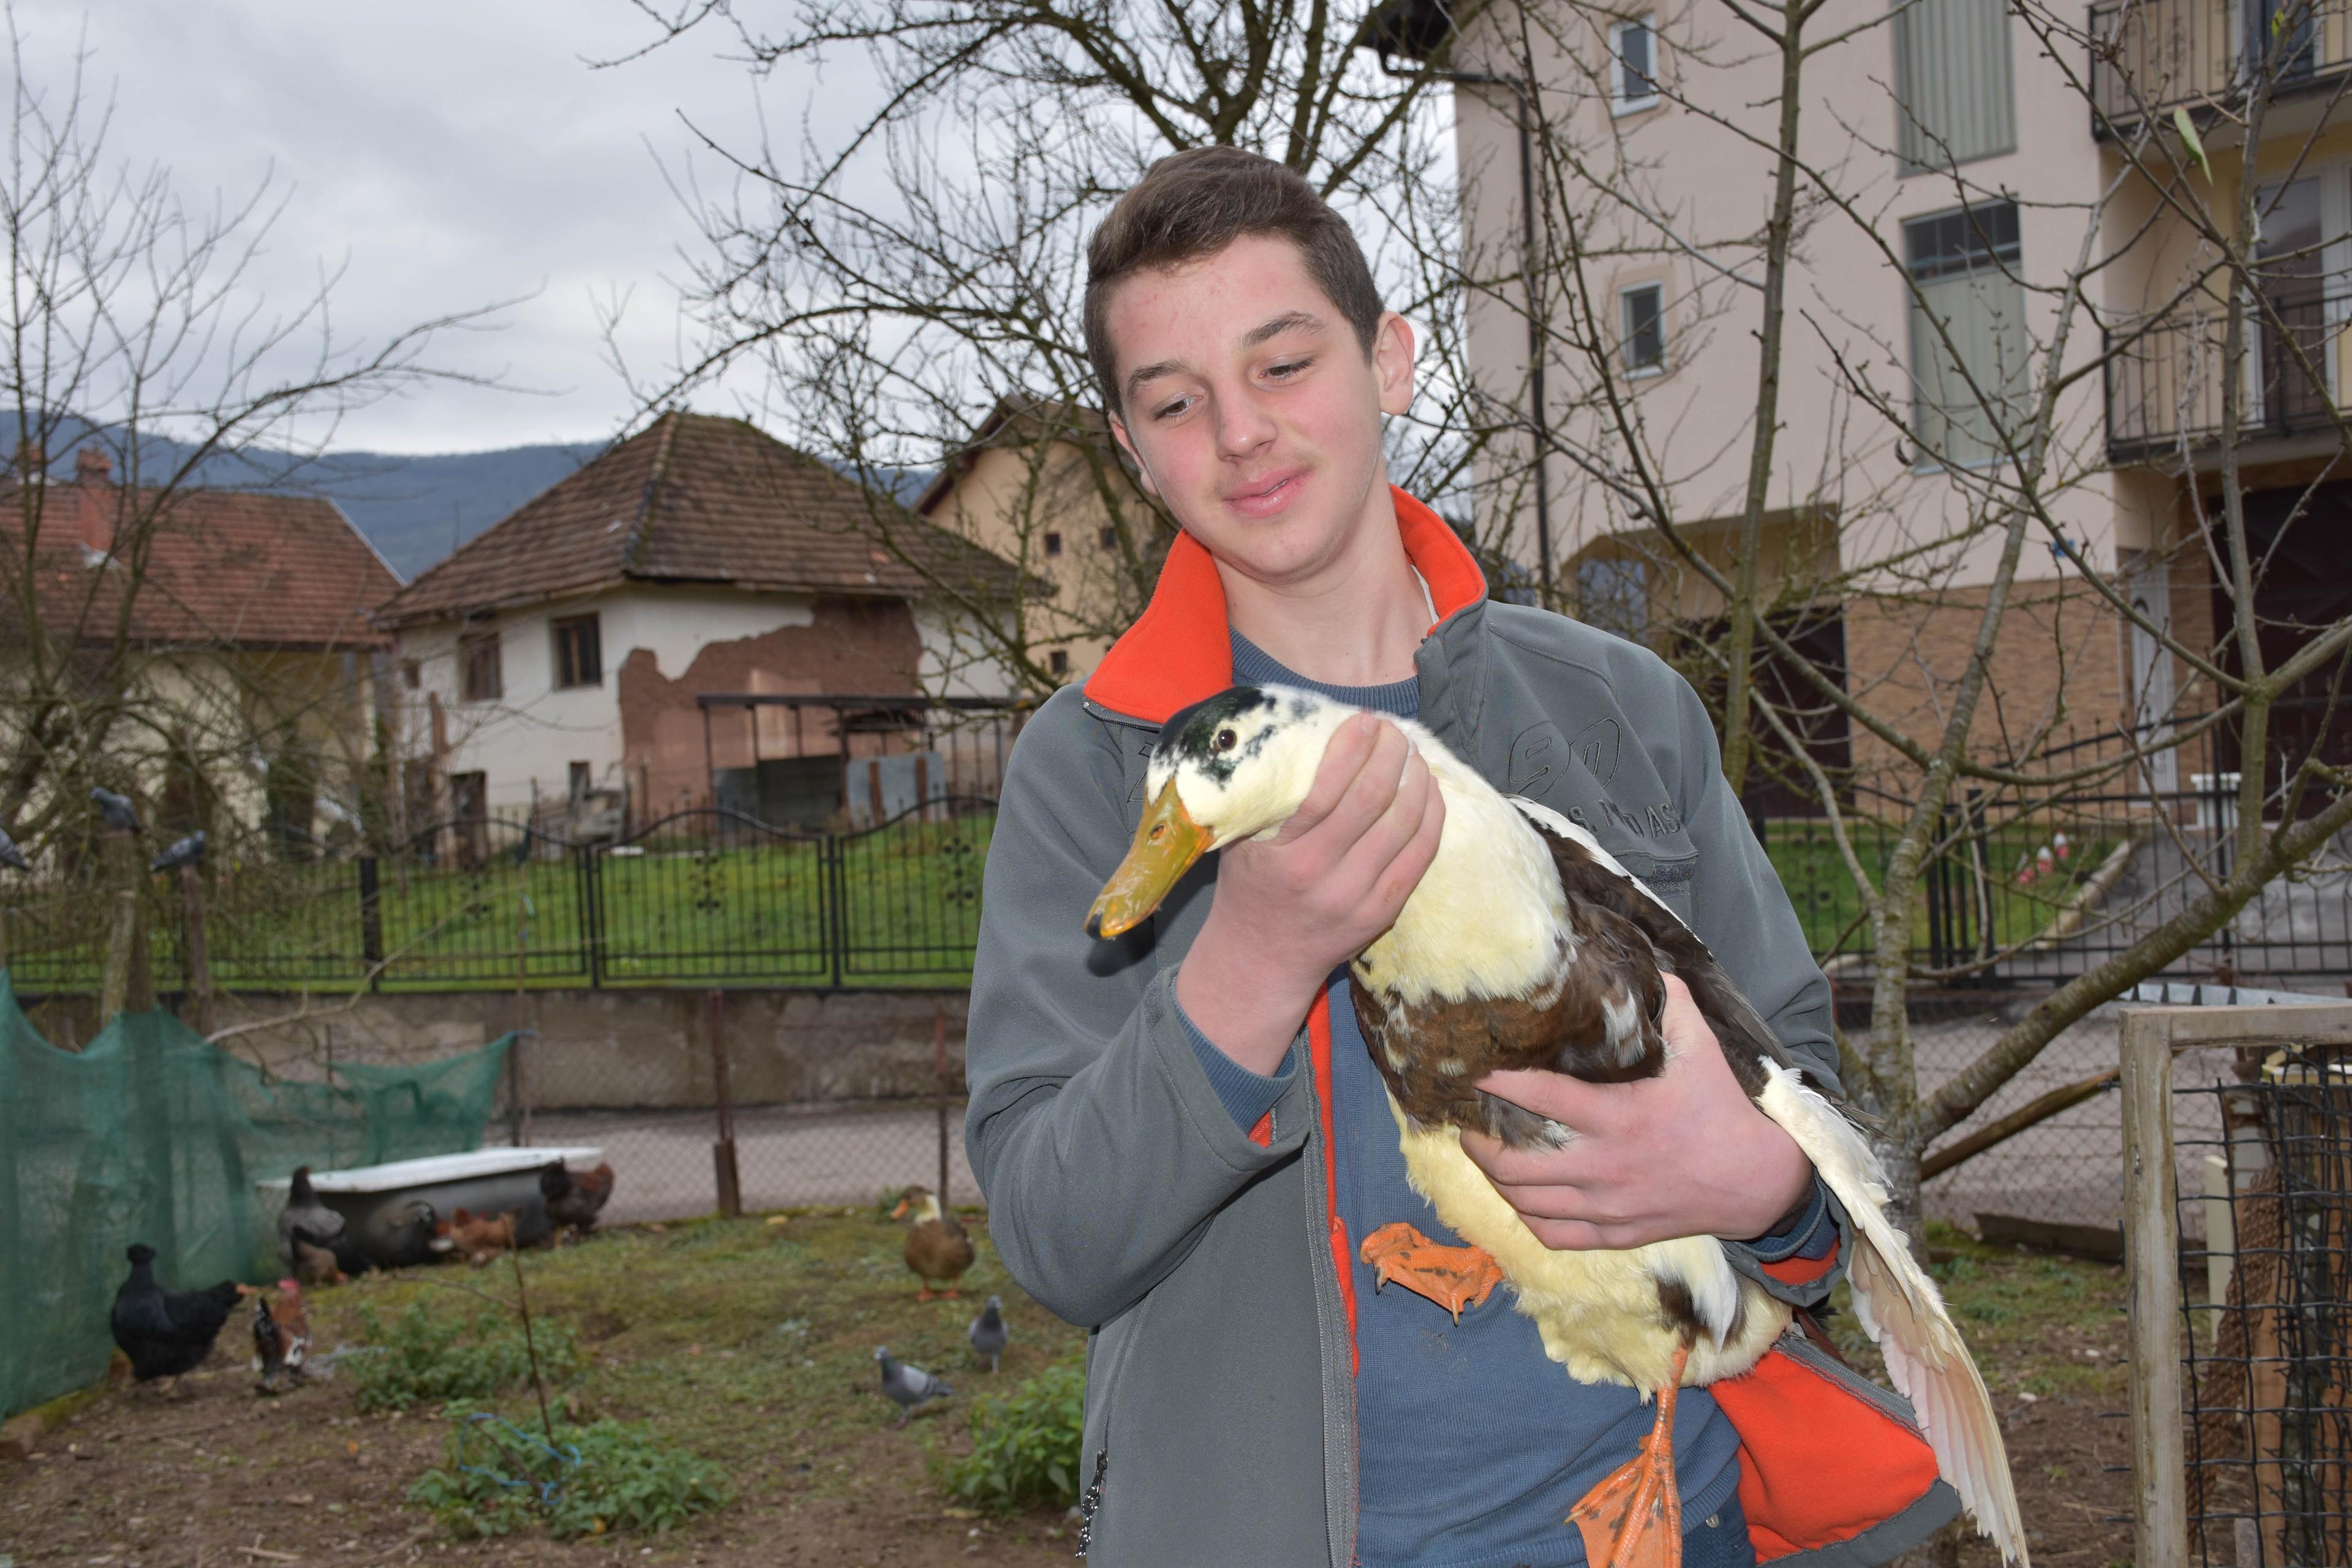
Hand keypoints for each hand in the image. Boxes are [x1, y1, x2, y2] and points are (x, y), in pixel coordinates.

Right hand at [1176, 713, 1445, 1074]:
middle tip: (1395, 731)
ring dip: (1416, 782)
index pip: (1327, 792)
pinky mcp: (1384, 912)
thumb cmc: (1248, 891)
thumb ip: (1261, 802)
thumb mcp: (1238, 845)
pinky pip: (1419, 857)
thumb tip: (1290, 737)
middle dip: (1390, 756)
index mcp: (1284, 857)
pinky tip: (1430, 792)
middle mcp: (1324, 879)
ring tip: (1415, 754)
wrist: (1262, 961)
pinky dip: (1430, 819)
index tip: (1364, 721)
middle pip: (1372, 803)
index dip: (1352, 750)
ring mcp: (1359, 899)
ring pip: (1404, 827)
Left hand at [1459, 976, 1812, 1248]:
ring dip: (1494, 1179)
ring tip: (1483, 1153)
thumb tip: (1648, 966)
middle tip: (1465, 1120)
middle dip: (1477, 1143)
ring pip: (1526, 1203)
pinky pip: (1553, 1235)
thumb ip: (1673, 1003)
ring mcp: (1608, 1205)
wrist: (1756, 1183)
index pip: (1541, 1095)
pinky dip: (1527, 1217)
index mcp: (1619, 1117)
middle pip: (1515, 1165)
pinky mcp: (1617, 1233)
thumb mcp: (1702, 1049)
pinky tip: (1519, 1197)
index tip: (1471, 1068)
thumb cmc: (1722, 1111)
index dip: (1497, 1081)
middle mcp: (1605, 1167)